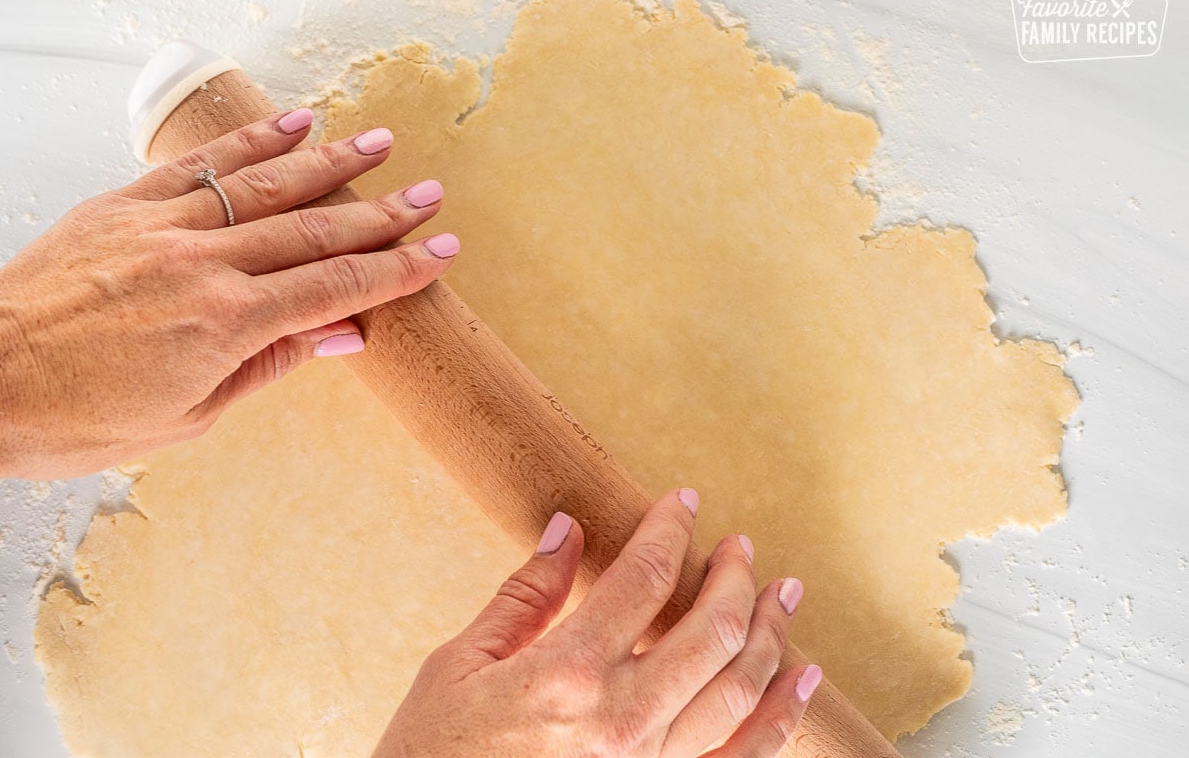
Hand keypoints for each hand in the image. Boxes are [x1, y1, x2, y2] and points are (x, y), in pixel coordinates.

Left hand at [0, 108, 456, 478]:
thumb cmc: (75, 416)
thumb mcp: (190, 415)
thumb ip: (270, 365)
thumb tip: (338, 337)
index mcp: (226, 324)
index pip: (335, 288)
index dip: (395, 270)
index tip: (438, 252)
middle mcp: (202, 265)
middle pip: (315, 231)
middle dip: (383, 213)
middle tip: (431, 195)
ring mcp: (163, 228)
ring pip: (267, 186)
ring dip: (331, 163)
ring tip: (379, 144)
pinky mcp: (125, 207)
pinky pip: (201, 166)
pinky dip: (251, 143)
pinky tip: (292, 125)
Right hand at [374, 489, 819, 757]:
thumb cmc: (433, 754)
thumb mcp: (458, 665)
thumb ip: (524, 596)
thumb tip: (568, 530)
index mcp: (565, 675)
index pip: (642, 580)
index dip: (669, 530)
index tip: (682, 503)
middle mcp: (621, 722)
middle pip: (711, 630)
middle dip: (735, 576)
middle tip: (740, 546)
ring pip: (741, 691)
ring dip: (772, 633)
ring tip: (784, 595)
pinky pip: (745, 757)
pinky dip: (784, 716)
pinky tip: (802, 677)